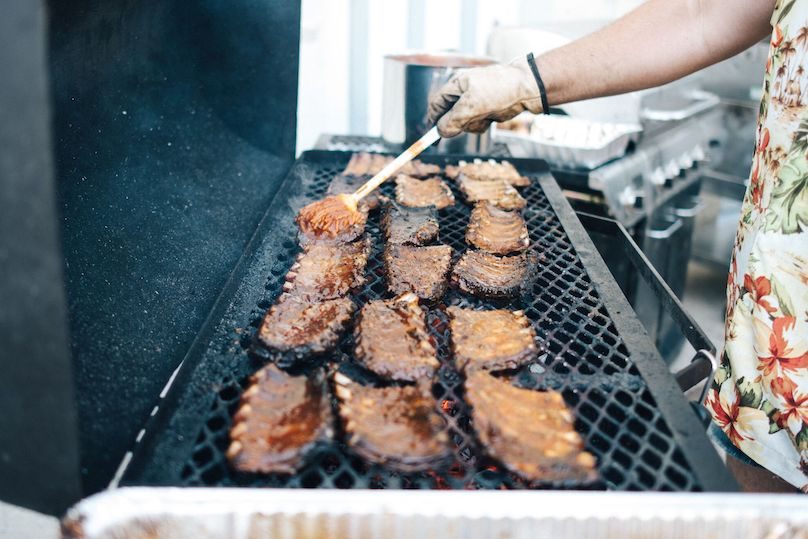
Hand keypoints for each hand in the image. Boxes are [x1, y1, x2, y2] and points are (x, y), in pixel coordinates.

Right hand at [427, 56, 542, 137]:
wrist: (530, 87)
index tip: (431, 135)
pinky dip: (483, 124)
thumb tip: (441, 132)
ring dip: (473, 124)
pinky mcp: (489, 109)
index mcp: (458, 84)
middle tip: (469, 122)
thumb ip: (452, 121)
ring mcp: (478, 101)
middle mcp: (466, 92)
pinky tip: (493, 117)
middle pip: (450, 115)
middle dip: (459, 123)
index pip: (437, 103)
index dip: (433, 118)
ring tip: (486, 115)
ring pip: (464, 122)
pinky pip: (478, 123)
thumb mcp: (471, 106)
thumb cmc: (501, 89)